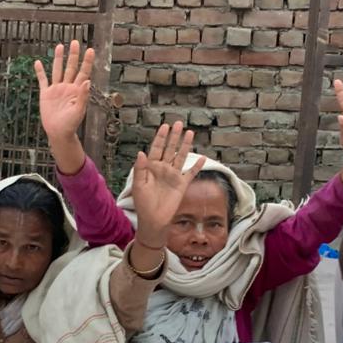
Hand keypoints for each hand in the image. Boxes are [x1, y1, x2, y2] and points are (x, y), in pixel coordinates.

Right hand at [34, 40, 93, 174]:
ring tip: (60, 46)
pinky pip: (43, 80)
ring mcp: (56, 89)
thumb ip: (83, 96)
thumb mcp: (79, 111)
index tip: (90, 50)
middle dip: (73, 55)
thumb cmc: (71, 124)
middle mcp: (67, 87)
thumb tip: (87, 81)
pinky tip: (38, 62)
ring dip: (58, 59)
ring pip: (57, 70)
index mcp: (77, 90)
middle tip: (76, 42)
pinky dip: (40, 72)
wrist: (58, 133)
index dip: (87, 61)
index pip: (83, 72)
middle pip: (71, 67)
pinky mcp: (46, 94)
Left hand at [131, 121, 205, 248]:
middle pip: (170, 149)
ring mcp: (173, 176)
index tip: (164, 126)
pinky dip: (197, 166)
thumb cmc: (143, 203)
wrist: (153, 219)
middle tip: (178, 123)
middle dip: (174, 136)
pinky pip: (191, 173)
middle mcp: (163, 169)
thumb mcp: (138, 185)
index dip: (160, 137)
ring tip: (190, 133)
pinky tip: (203, 158)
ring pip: (181, 157)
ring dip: (185, 146)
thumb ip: (140, 169)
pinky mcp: (182, 184)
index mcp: (151, 167)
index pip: (156, 149)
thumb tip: (141, 152)